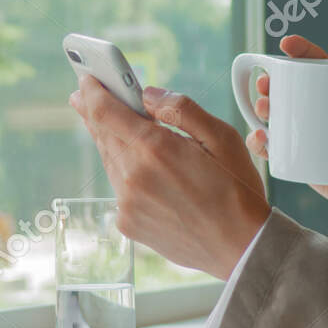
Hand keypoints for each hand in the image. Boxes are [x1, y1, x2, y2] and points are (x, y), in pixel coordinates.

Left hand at [69, 75, 270, 279]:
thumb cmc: (236, 190)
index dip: (92, 91)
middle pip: (103, 135)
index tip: (86, 80)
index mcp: (155, 149)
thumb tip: (148, 94)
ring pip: (110, 161)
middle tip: (86, 96)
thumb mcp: (222, 137)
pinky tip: (142, 171)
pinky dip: (126, 173)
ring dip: (111, 142)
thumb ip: (181, 109)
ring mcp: (127, 203)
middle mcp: (133, 176)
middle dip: (94, 113)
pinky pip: (120, 189)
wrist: (241, 247)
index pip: (105, 112)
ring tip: (114, 128)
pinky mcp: (128, 223)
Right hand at [245, 34, 327, 248]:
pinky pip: (272, 148)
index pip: (318, 65)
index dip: (301, 51)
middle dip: (270, 80)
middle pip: (288, 87)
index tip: (288, 44)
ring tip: (264, 107)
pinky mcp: (297, 157)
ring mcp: (305, 133)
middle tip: (267, 84)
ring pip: (275, 114)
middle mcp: (317, 108)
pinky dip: (259, 142)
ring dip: (261, 106)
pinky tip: (260, 137)